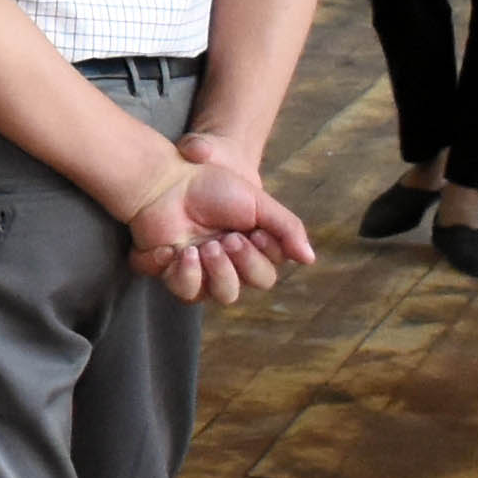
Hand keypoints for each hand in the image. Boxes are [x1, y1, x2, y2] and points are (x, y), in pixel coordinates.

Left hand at [126, 135, 314, 306]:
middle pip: (245, 289)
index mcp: (249, 249)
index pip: (267, 275)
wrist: (168, 181)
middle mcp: (227, 264)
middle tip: (225, 239)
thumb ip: (287, 228)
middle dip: (240, 264)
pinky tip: (174, 250)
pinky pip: (185, 292)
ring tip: (201, 248)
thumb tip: (310, 259)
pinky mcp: (174, 273)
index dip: (262, 257)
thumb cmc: (212, 186)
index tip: (253, 232)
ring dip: (215, 272)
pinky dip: (182, 272)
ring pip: (220, 296)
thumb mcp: (258, 201)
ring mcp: (201, 271)